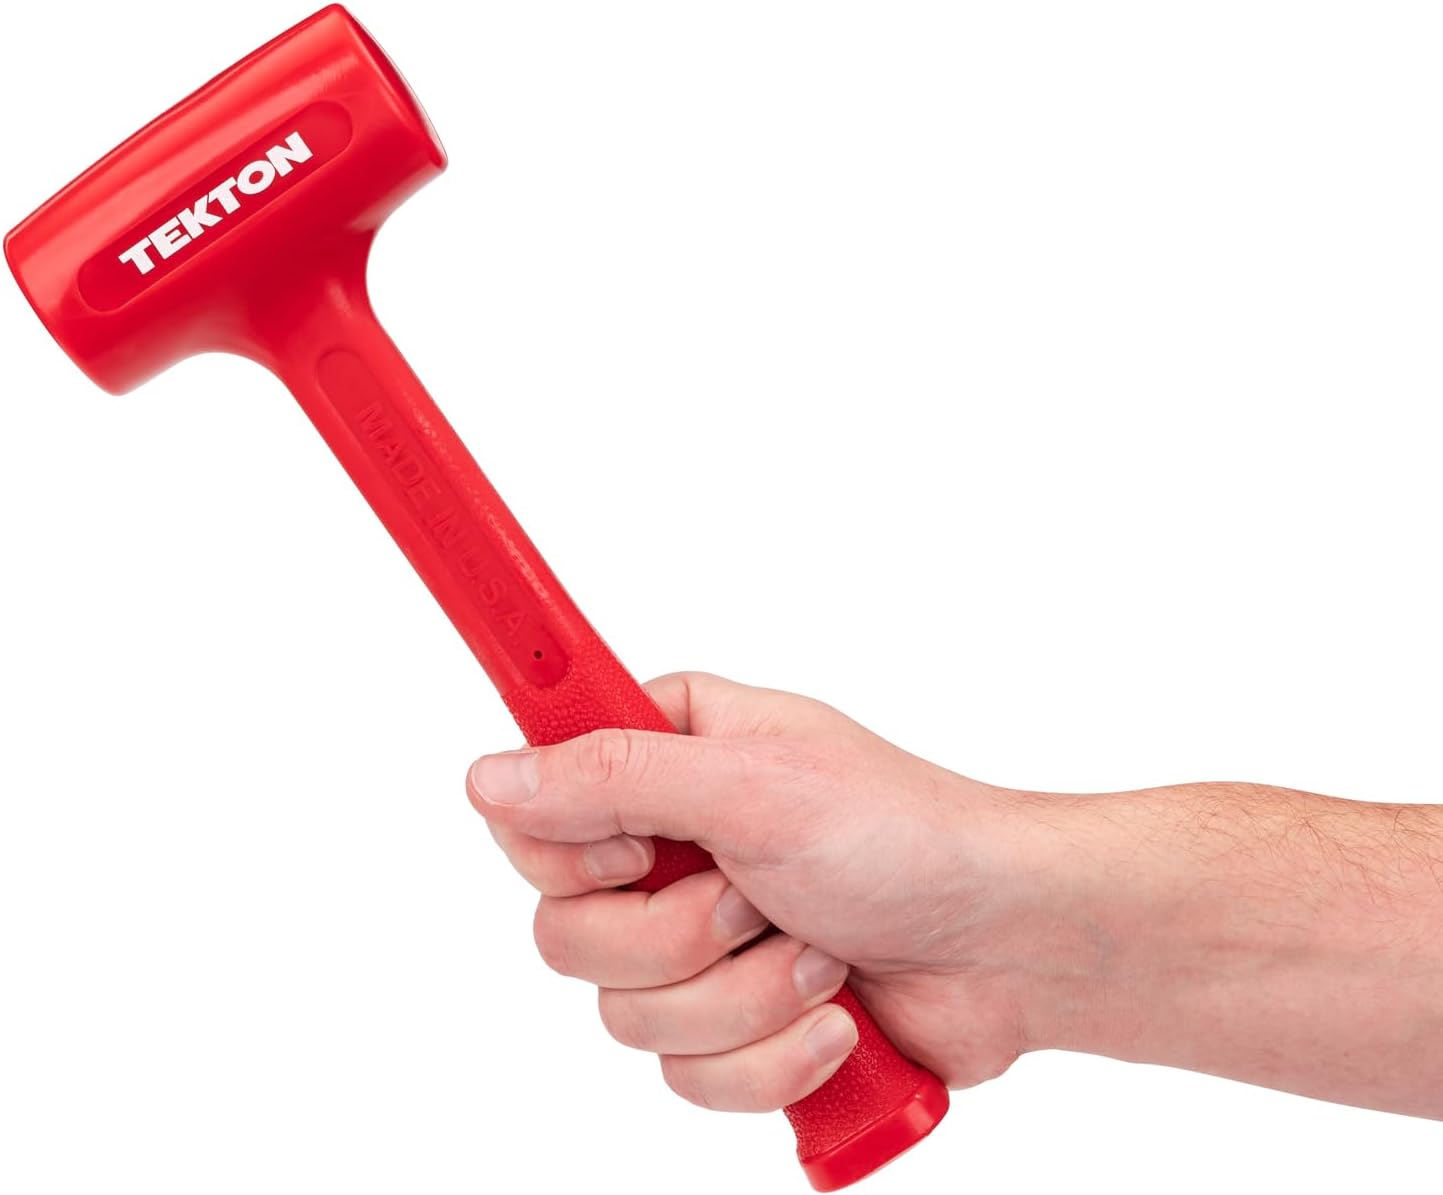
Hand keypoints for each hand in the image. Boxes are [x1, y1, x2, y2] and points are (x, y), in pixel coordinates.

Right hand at [465, 671, 1036, 1112]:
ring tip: (820, 954)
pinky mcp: (733, 1024)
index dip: (572, 851)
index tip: (641, 854)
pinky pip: (688, 1077)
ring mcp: (697, 944)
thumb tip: (487, 775)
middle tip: (756, 901)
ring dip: (743, 999)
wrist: (1007, 945)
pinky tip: (835, 1016)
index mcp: (667, 758)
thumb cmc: (905, 837)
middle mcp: (669, 848)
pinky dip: (771, 1059)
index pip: (533, 808)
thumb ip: (611, 778)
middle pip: (567, 930)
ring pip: (626, 1015)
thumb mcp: (754, 786)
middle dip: (679, 941)